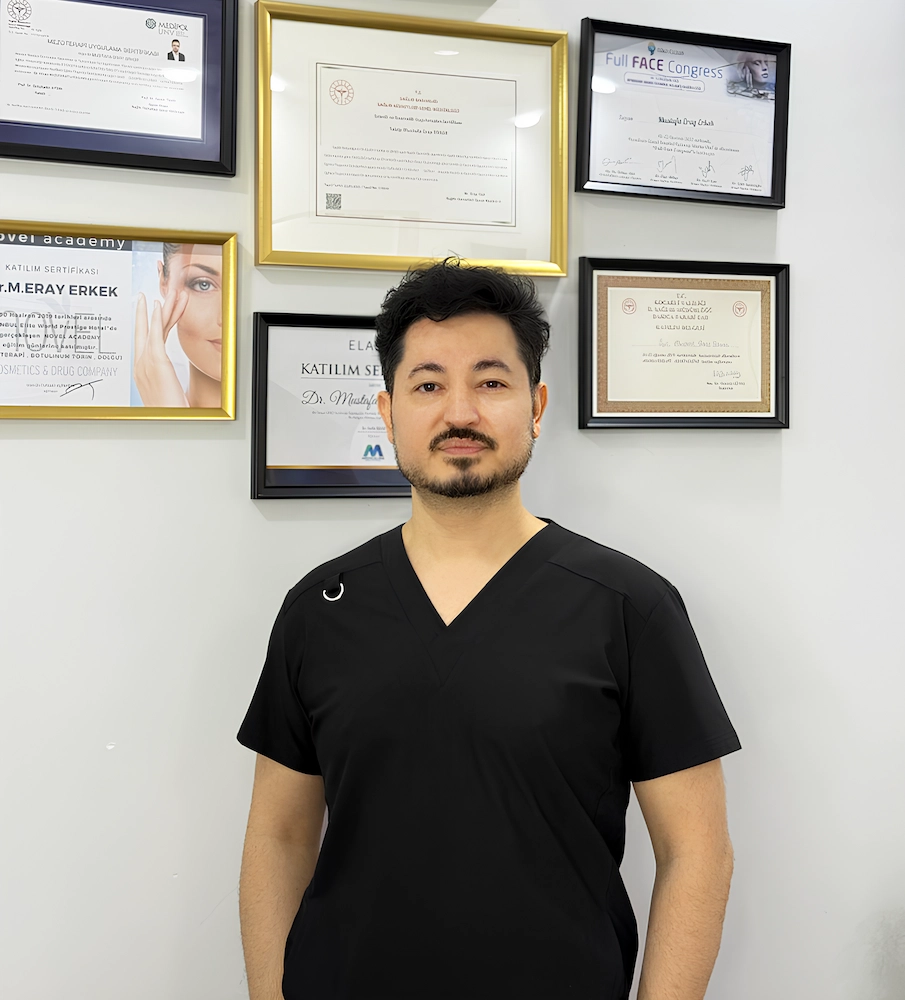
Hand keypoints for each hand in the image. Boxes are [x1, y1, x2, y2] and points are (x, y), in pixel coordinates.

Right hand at [133, 283, 188, 406]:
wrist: (166, 422)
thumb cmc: (168, 411)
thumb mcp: (166, 392)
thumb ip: (166, 379)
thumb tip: (171, 378)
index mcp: (142, 369)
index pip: (146, 340)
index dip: (149, 323)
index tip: (151, 309)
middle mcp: (140, 363)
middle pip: (144, 330)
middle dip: (148, 310)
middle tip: (149, 293)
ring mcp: (145, 361)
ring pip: (152, 328)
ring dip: (161, 308)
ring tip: (167, 291)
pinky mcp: (156, 362)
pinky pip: (155, 334)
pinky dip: (156, 318)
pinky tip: (158, 305)